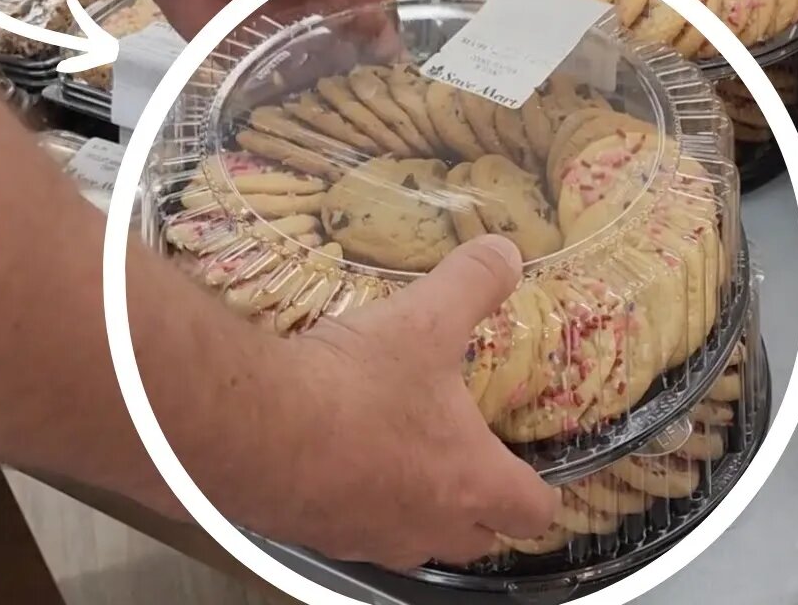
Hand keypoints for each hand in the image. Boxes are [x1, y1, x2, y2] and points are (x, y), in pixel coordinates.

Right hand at [237, 236, 557, 569]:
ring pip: (413, 543)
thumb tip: (506, 253)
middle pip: (476, 540)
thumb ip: (473, 283)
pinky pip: (352, 533)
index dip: (540, 494)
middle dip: (479, 510)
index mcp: (471, 480)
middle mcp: (428, 525)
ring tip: (400, 460)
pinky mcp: (317, 537)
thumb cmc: (357, 384)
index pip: (533, 512)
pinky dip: (355, 506)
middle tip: (466, 464)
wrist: (256, 428)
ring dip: (416, 511)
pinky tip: (336, 461)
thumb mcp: (424, 318)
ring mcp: (370, 538)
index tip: (534, 474)